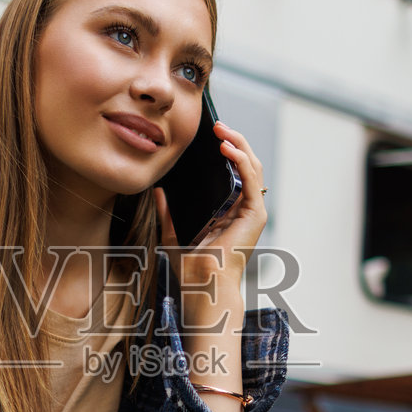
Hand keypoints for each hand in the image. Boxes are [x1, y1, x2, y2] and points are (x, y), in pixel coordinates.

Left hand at [153, 121, 267, 294]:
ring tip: (222, 130)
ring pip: (252, 167)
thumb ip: (167, 212)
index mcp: (228, 212)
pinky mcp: (254, 214)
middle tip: (216, 125)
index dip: (224, 150)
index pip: (231, 172)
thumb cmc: (192, 269)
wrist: (202, 286)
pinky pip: (250, 179)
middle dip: (232, 140)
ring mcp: (251, 211)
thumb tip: (157, 191)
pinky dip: (241, 160)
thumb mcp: (172, 233)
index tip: (207, 135)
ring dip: (238, 144)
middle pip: (244, 165)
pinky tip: (227, 148)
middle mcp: (243, 209)